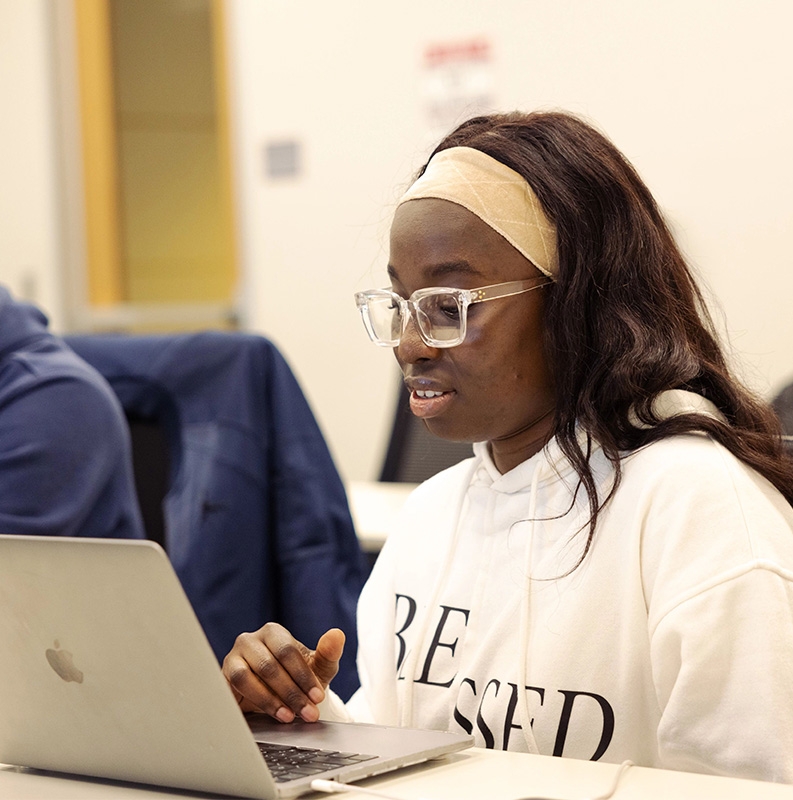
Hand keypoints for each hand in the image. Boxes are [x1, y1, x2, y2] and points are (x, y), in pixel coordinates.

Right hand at [222, 623, 344, 722]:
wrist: (278, 697)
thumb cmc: (298, 677)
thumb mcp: (318, 667)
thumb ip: (328, 652)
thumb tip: (337, 634)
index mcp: (272, 632)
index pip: (287, 651)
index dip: (303, 676)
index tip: (318, 697)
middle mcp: (249, 641)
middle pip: (268, 665)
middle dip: (291, 693)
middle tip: (307, 713)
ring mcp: (232, 659)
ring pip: (245, 678)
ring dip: (269, 701)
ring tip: (288, 716)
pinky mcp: (220, 679)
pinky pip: (229, 692)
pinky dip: (248, 705)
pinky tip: (264, 716)